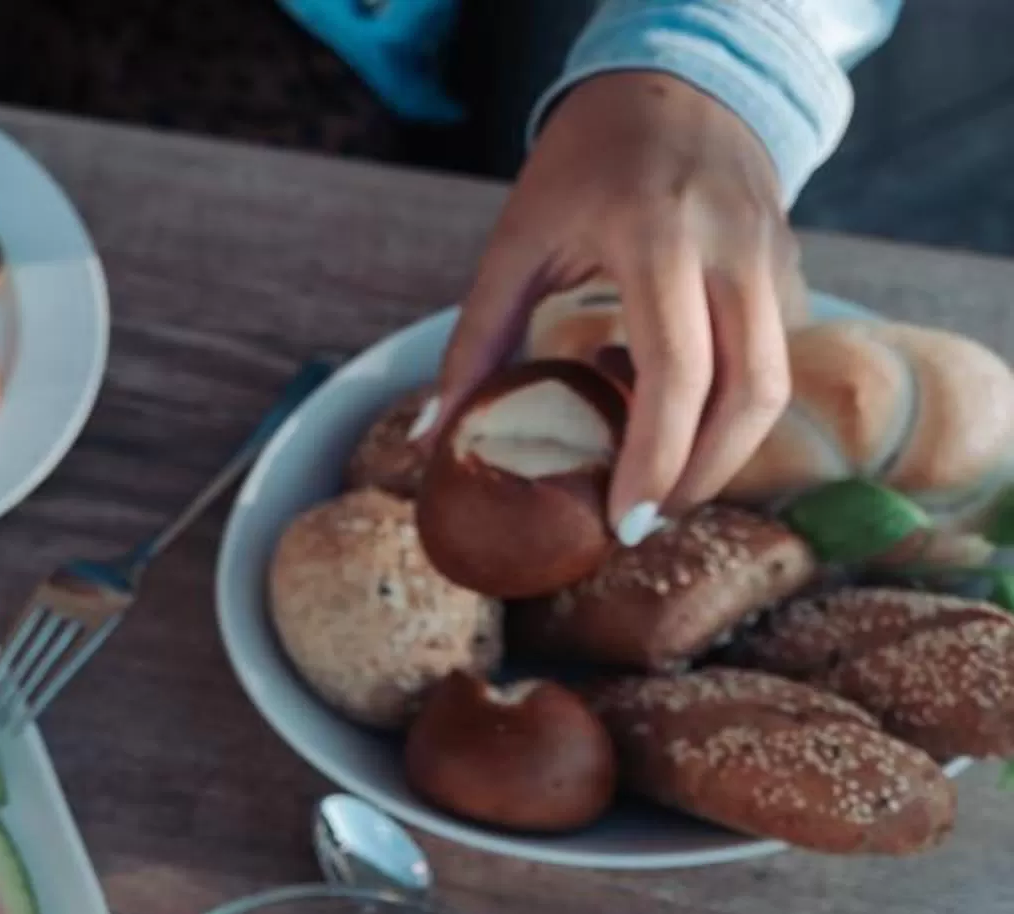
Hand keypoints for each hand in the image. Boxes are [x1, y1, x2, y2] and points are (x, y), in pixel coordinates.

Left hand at [431, 71, 800, 543]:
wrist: (672, 85)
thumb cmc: (582, 165)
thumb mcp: (516, 242)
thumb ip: (475, 343)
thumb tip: (429, 442)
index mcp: (658, 237)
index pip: (678, 373)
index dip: (656, 460)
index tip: (624, 523)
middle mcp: (731, 249)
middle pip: (751, 393)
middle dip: (702, 476)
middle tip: (644, 523)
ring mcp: (772, 256)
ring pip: (775, 383)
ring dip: (721, 448)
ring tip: (654, 477)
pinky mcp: (789, 266)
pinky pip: (772, 356)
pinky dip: (724, 402)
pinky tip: (660, 400)